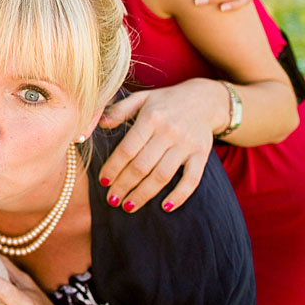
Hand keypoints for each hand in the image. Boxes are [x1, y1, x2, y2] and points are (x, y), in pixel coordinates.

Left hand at [98, 81, 218, 212]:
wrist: (205, 99)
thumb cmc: (165, 101)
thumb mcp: (141, 98)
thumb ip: (120, 110)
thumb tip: (100, 123)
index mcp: (151, 118)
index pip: (128, 149)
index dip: (114, 167)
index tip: (103, 181)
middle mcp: (169, 132)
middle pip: (142, 166)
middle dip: (124, 186)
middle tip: (112, 199)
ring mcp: (187, 145)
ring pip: (162, 176)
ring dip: (144, 194)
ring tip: (128, 206)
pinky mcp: (202, 155)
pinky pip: (192, 180)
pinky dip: (179, 196)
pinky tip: (165, 207)